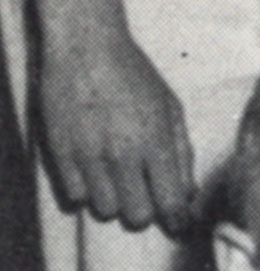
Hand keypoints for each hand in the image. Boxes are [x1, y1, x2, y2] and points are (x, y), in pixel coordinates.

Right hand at [37, 21, 194, 234]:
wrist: (85, 46)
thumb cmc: (134, 74)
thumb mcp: (170, 107)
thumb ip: (181, 151)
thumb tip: (188, 193)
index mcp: (156, 141)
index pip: (171, 202)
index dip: (177, 220)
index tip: (178, 223)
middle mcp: (123, 154)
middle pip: (138, 216)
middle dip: (145, 211)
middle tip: (143, 194)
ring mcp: (89, 155)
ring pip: (105, 210)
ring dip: (113, 200)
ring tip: (114, 177)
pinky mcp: (60, 152)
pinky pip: (74, 197)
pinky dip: (84, 190)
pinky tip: (91, 171)